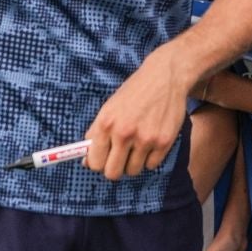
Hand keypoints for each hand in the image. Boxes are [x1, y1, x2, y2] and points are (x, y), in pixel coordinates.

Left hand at [85, 46, 187, 180]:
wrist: (165, 77)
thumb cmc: (134, 92)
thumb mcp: (109, 108)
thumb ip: (96, 134)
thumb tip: (86, 162)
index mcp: (106, 123)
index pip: (95, 163)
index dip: (98, 163)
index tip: (103, 159)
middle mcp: (124, 133)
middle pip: (112, 173)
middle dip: (114, 167)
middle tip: (119, 155)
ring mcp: (146, 139)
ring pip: (133, 171)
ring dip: (133, 162)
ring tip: (137, 144)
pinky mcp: (164, 142)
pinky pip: (151, 165)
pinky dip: (150, 157)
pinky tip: (151, 140)